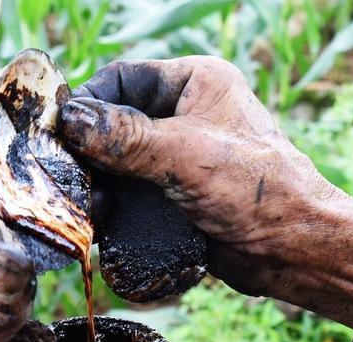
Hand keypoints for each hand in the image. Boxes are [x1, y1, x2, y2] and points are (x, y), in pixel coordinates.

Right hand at [58, 56, 352, 341]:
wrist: (293, 252)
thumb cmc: (256, 192)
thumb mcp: (187, 156)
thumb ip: (126, 138)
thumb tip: (68, 121)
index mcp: (196, 84)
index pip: (123, 79)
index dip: (88, 105)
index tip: (60, 135)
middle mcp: (185, 116)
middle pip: (115, 124)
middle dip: (90, 154)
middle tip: (69, 180)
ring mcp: (179, 158)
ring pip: (119, 163)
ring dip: (99, 185)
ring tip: (86, 207)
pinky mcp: (175, 196)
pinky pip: (132, 193)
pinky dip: (114, 206)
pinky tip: (102, 223)